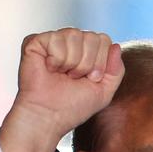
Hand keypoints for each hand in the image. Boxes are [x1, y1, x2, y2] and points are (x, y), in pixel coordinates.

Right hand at [0, 28, 124, 151]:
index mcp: (86, 51)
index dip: (101, 62)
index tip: (90, 79)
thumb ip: (116, 70)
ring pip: (75, 34)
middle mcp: (71, 43)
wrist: (49, 117)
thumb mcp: (104, 92)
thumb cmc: (73, 107)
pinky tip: (49, 69)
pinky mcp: (35, 41)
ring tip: (61, 74)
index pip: (104, 40)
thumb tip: (116, 46)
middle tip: (73, 78)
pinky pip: (56, 39)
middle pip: (92, 36)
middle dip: (87, 63)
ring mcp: (54, 40)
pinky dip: (56, 59)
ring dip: (72, 62)